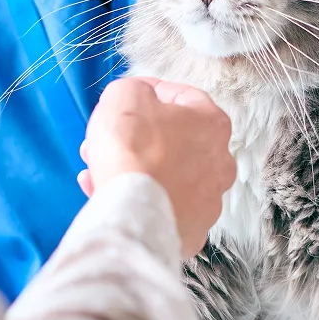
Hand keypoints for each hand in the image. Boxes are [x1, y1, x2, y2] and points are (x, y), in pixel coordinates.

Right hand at [79, 77, 235, 258]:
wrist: (133, 213)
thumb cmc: (133, 149)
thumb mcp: (124, 96)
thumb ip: (134, 88)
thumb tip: (136, 97)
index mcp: (212, 124)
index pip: (184, 97)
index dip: (150, 92)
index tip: (127, 98)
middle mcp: (219, 163)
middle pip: (173, 140)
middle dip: (137, 136)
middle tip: (107, 137)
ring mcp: (208, 201)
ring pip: (165, 175)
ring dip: (134, 168)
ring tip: (99, 168)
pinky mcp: (190, 231)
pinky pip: (160, 206)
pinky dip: (137, 198)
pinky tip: (106, 193)